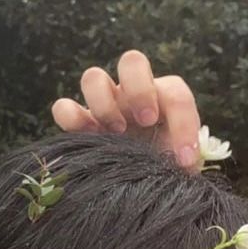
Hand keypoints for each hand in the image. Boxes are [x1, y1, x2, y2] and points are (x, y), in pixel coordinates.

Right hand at [52, 50, 200, 168]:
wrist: (133, 187)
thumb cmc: (159, 169)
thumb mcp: (180, 165)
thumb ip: (186, 158)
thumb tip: (182, 163)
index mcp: (161, 97)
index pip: (175, 94)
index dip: (183, 122)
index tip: (183, 156)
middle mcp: (129, 94)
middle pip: (131, 61)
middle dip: (140, 90)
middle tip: (146, 122)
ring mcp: (100, 105)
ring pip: (93, 77)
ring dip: (104, 103)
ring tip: (114, 132)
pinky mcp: (76, 124)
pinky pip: (62, 108)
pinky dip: (70, 117)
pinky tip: (85, 138)